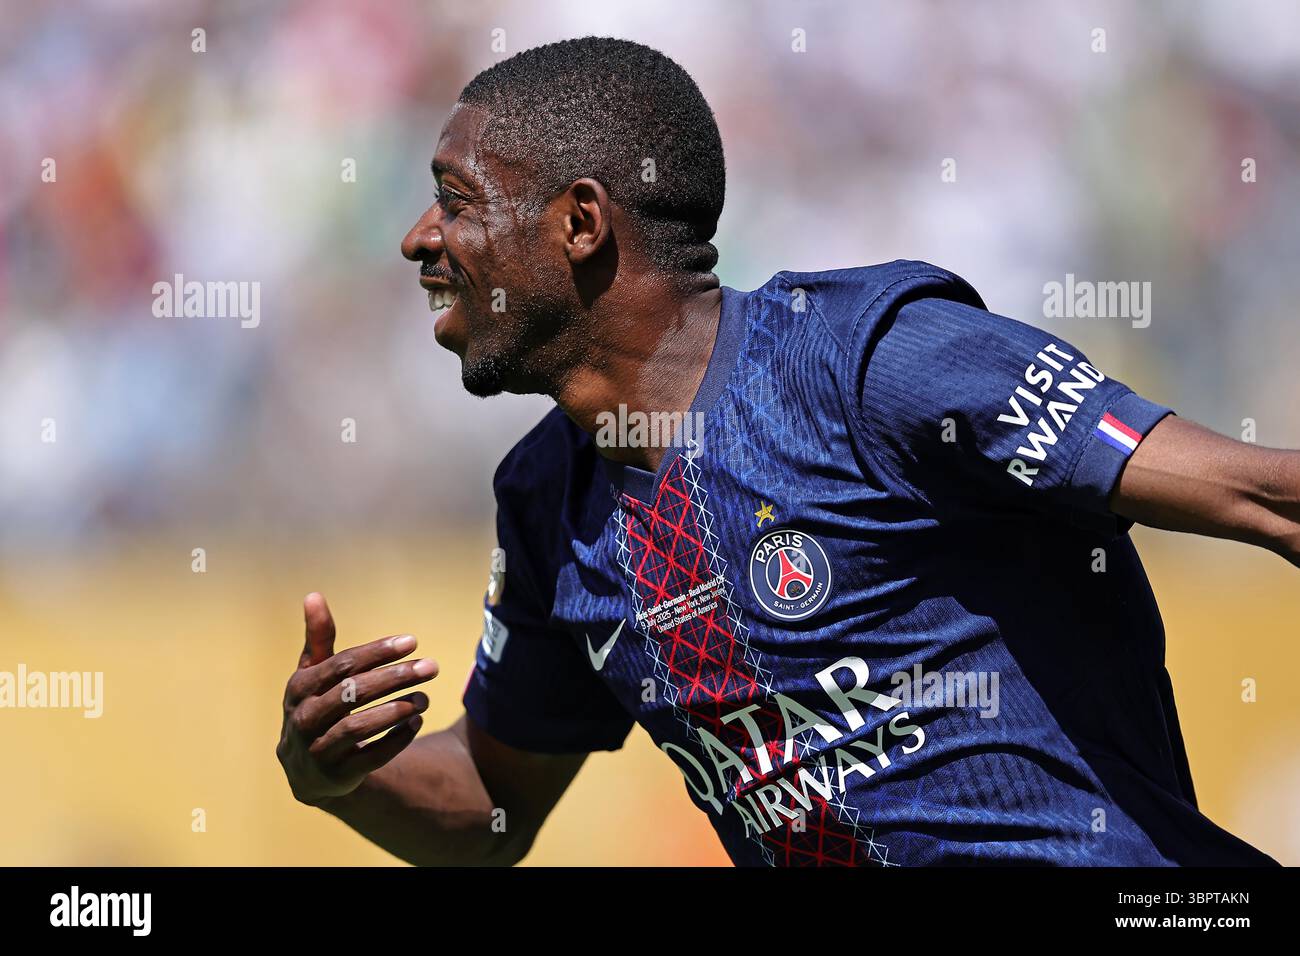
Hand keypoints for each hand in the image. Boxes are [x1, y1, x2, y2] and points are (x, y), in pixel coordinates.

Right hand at [276, 592, 438, 805]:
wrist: (307, 769)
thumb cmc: (316, 705)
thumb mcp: (313, 674)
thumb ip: (319, 638)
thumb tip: (313, 595)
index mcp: (299, 688)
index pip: (341, 665)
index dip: (377, 652)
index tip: (412, 641)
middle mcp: (303, 719)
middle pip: (352, 693)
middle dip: (394, 677)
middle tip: (430, 667)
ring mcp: (317, 750)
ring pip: (358, 727)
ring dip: (397, 709)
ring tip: (425, 697)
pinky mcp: (336, 776)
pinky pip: (371, 757)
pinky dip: (396, 739)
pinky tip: (416, 722)